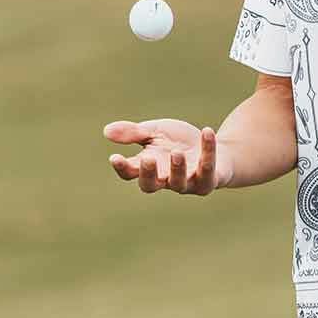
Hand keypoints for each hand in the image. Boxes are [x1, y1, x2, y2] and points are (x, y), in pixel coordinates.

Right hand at [103, 118, 229, 193]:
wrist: (211, 145)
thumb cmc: (178, 141)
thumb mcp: (156, 132)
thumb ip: (134, 133)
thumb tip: (107, 131)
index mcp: (149, 167)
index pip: (130, 173)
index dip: (122, 168)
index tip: (115, 157)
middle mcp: (165, 180)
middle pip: (150, 185)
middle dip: (148, 174)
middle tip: (147, 159)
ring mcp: (188, 183)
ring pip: (179, 183)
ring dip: (177, 168)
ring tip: (177, 152)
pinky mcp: (209, 180)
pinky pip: (208, 169)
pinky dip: (208, 150)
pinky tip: (207, 131)